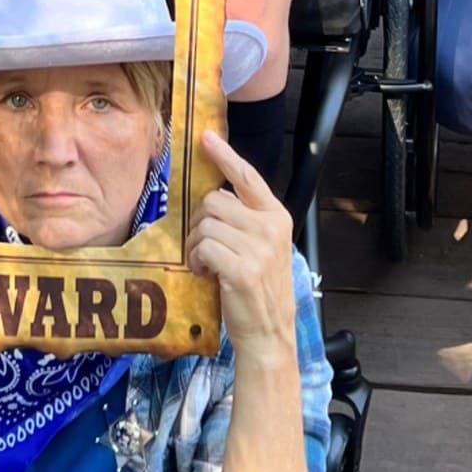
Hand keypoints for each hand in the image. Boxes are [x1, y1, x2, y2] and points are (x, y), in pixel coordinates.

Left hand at [187, 130, 297, 349]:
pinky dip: (196, 260)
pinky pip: (203, 247)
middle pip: (214, 201)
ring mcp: (257, 248)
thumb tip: (213, 197)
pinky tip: (204, 273)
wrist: (269, 333)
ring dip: (195, 244)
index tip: (206, 138)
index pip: (247, 177)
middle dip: (199, 222)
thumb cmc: (260, 289)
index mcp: (276, 217)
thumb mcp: (264, 247)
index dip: (225, 155)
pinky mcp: (242, 269)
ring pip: (204, 224)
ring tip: (205, 263)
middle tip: (204, 246)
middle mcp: (269, 227)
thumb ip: (246, 219)